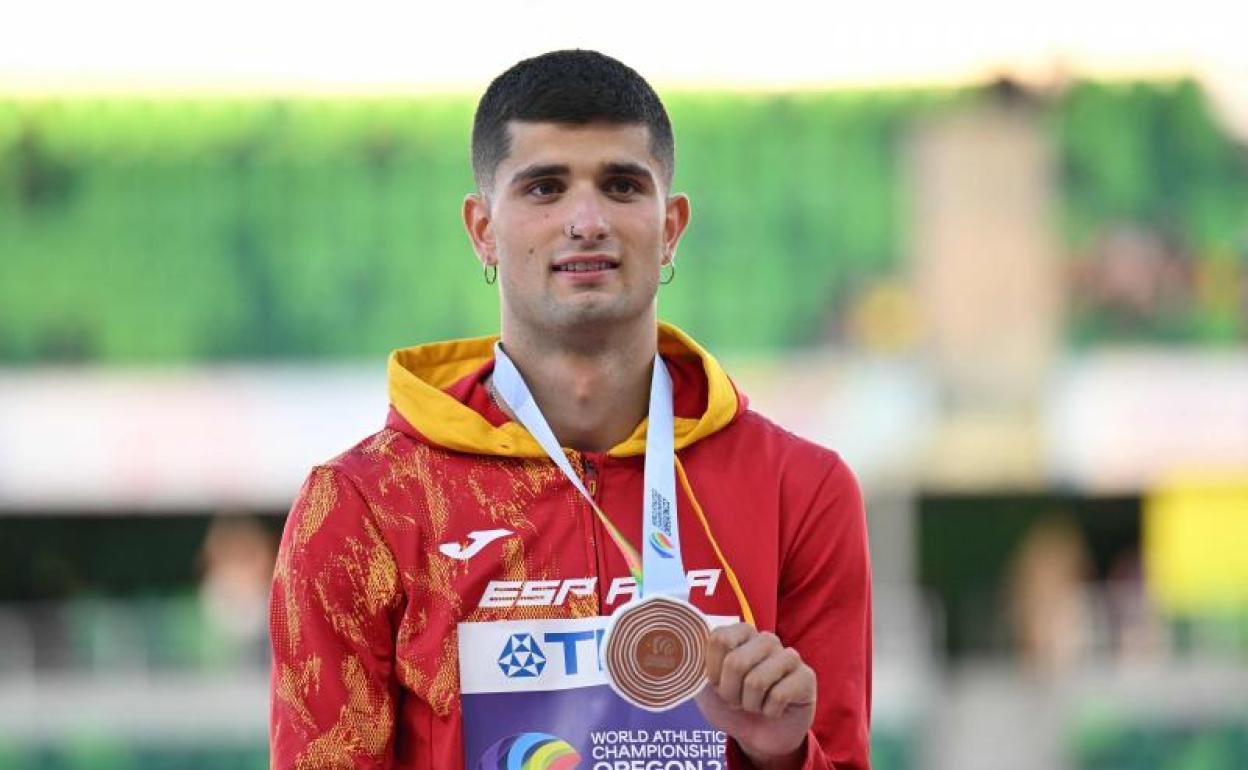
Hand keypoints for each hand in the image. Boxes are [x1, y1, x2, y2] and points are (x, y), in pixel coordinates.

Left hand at [695, 623, 814, 769]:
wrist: (758, 734)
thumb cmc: (731, 705)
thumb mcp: (704, 686)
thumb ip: (695, 665)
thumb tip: (681, 652)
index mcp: (740, 633)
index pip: (719, 639)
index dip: (712, 670)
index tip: (716, 683)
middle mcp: (766, 638)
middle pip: (736, 662)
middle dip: (730, 693)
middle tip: (736, 700)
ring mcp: (788, 656)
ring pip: (756, 681)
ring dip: (750, 704)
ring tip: (754, 704)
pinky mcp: (806, 676)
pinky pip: (779, 696)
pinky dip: (769, 712)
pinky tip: (773, 709)